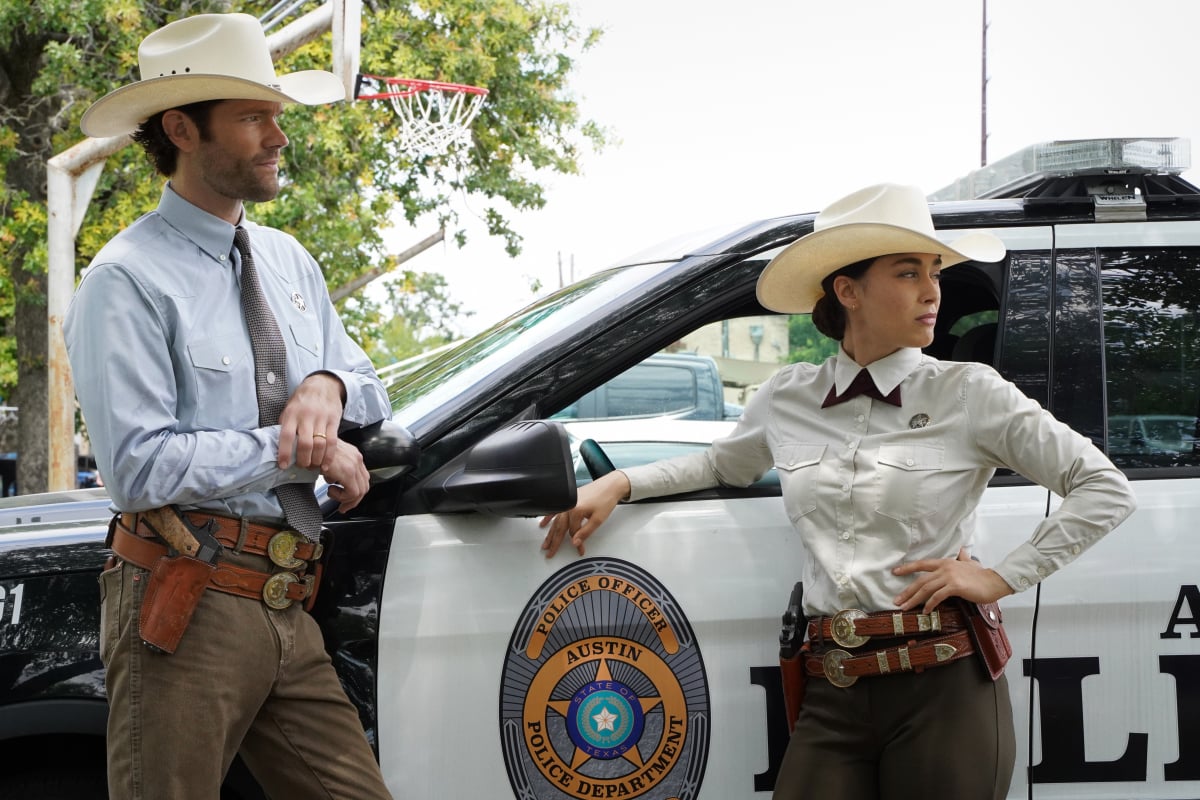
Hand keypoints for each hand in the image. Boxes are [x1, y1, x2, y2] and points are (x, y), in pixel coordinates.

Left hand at [277, 373, 345, 469]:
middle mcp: (306, 416)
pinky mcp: (334, 421)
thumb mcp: (289, 408)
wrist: (323, 385)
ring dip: (316, 460)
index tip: (283, 465)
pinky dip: (329, 456)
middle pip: (305, 444)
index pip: (286, 436)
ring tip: (313, 466)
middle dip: (303, 460)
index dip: (284, 452)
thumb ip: (285, 425)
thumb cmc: (302, 400)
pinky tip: (325, 464)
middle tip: (302, 466)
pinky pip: (332, 442)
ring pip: (319, 444)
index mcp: (292, 414)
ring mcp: (321, 419)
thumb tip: (278, 445)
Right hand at [317, 438, 370, 512]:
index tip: (346, 499)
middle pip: (364, 486)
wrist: (308, 444)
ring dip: (346, 499)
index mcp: (353, 455)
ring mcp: (354, 465)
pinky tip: (330, 490)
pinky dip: (341, 497)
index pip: (362, 478)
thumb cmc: (313, 450)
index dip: (355, 492)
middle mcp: (357, 459)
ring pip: (359, 491)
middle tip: (343, 506)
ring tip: (333, 495)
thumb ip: (335, 469)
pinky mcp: (348, 472)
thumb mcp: (327, 459)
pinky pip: (352, 492)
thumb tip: (334, 483)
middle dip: (353, 500)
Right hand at [539, 471, 630, 556]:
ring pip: (556, 521)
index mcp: (576, 511)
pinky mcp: (569, 500)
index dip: (576, 543)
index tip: (580, 550)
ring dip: (550, 533)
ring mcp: (568, 503)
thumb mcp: (598, 520)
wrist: (610, 485)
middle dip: (554, 542)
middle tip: (550, 553)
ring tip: (546, 543)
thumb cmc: (606, 499)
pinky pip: (556, 511)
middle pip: (559, 528)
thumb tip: (576, 543)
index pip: (573, 533)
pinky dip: (549, 518)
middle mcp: (569, 506)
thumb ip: (585, 532)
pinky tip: (544, 524)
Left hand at [892, 547, 1013, 613]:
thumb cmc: (982, 575)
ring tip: (905, 608)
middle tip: (897, 600)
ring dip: (914, 599)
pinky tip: (925, 611)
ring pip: (926, 588)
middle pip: (920, 580)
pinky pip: (938, 596)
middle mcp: (944, 568)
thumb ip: (963, 558)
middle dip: (907, 591)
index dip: (907, 568)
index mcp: (945, 562)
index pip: (922, 564)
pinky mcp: (955, 587)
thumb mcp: (969, 563)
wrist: (995, 581)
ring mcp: (949, 576)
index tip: (895, 572)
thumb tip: (962, 550)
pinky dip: (930, 604)